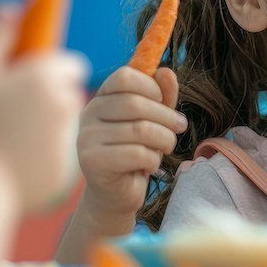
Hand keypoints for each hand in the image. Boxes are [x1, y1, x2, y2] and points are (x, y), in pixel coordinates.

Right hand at [0, 1, 89, 212]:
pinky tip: (17, 158)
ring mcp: (70, 135)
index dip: (51, 70)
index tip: (28, 81)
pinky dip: (43, 151)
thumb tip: (11, 6)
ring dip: (47, 123)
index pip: (71, 64)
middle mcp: (67, 103)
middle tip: (14, 110)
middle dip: (49, 96)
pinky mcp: (68, 165)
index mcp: (48, 75)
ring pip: (64, 122)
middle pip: (68, 92)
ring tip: (12, 136)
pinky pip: (58, 150)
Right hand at [74, 66, 185, 223]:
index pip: (124, 77)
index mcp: (101, 98)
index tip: (164, 102)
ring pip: (140, 130)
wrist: (115, 195)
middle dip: (166, 117)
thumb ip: (161, 97)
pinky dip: (153, 161)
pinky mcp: (93, 162)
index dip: (151, 87)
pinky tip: (149, 166)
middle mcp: (88, 114)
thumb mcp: (153, 121)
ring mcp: (87, 138)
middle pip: (136, 104)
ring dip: (164, 140)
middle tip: (179, 128)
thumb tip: (166, 71)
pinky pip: (136, 154)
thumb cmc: (135, 153)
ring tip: (166, 148)